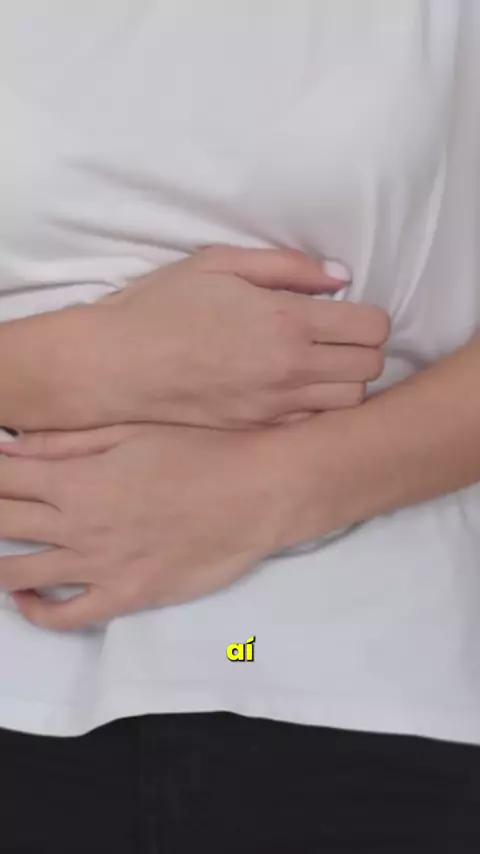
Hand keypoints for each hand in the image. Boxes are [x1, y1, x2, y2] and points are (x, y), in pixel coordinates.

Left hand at [0, 423, 306, 629]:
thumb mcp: (131, 432)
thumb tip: (12, 448)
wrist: (256, 493)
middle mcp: (78, 525)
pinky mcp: (127, 596)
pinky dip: (35, 611)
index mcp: (77, 479)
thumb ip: (66, 443)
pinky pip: (66, 617)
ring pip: (18, 573)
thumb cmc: (200, 452)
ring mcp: (100, 566)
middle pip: (2, 522)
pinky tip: (25, 598)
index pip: (2, 480)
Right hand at [81, 245, 388, 428]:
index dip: (369, 317)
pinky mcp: (258, 428)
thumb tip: (340, 276)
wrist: (118, 365)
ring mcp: (276, 405)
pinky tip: (292, 389)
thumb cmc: (163, 307)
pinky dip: (316, 406)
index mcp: (287, 321)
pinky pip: (313, 423)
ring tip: (318, 365)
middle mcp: (291, 368)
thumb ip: (287, 266)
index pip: (373, 328)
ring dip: (346, 381)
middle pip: (371, 367)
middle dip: (364, 349)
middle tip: (336, 337)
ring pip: (350, 402)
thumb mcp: (220, 263)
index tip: (347, 312)